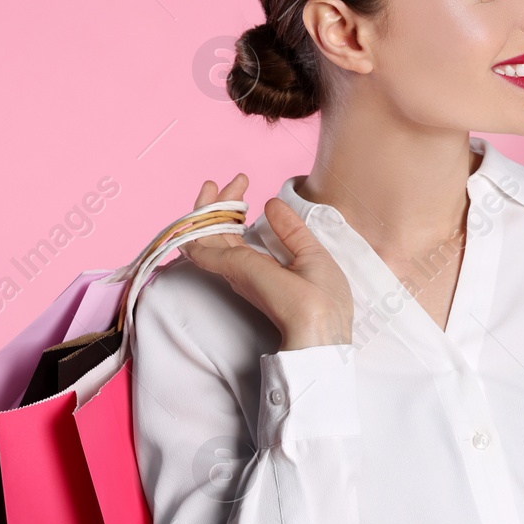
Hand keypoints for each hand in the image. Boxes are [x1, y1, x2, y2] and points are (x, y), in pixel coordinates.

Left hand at [177, 174, 353, 349]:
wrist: (321, 342)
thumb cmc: (319, 304)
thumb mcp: (310, 258)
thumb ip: (291, 230)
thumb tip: (271, 204)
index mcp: (242, 265)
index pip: (201, 236)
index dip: (205, 207)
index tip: (221, 184)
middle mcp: (237, 272)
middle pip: (209, 235)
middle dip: (218, 204)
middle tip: (239, 181)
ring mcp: (245, 278)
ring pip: (220, 243)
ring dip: (225, 216)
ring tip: (241, 193)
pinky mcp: (257, 282)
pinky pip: (233, 253)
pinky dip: (234, 231)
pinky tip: (248, 221)